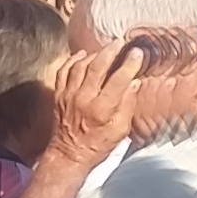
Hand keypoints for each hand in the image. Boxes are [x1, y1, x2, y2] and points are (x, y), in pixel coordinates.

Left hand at [37, 43, 140, 176]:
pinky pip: (64, 70)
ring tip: (105, 49)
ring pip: (80, 65)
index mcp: (101, 109)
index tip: (137, 53)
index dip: (129, 64)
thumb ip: (127, 105)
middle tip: (121, 43)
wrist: (69, 155)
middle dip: (111, 52)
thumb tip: (134, 83)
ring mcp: (68, 95)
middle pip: (97, 67)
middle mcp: (83, 98)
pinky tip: (83, 55)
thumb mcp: (120, 131)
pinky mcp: (59, 95)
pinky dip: (73, 60)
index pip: (118, 79)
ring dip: (94, 54)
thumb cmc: (97, 145)